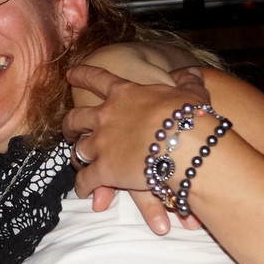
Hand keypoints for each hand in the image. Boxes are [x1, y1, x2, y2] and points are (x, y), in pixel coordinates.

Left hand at [64, 65, 210, 230]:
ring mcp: (102, 144)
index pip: (97, 79)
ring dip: (76, 155)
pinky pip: (86, 179)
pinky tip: (83, 190)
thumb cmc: (190, 117)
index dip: (83, 75)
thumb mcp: (191, 93)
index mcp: (124, 94)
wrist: (185, 145)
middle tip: (69, 128)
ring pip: (77, 149)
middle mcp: (106, 116)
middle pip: (76, 117)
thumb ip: (188, 82)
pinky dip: (83, 185)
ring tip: (76, 160)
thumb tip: (194, 73)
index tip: (71, 75)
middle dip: (69, 124)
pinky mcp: (104, 170)